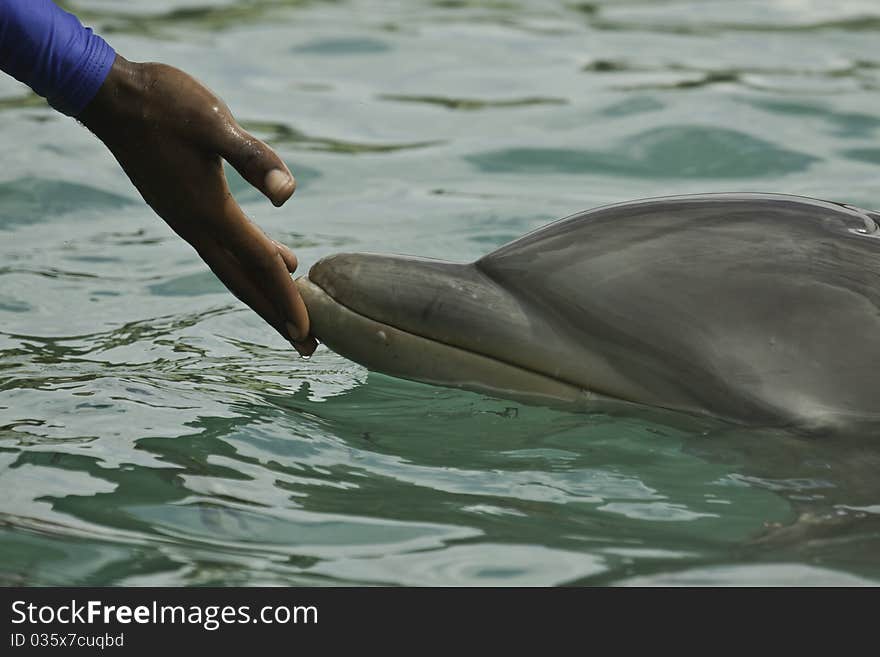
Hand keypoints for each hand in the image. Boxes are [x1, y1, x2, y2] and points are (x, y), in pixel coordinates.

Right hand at [79, 55, 316, 355]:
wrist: (112, 97)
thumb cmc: (165, 103)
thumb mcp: (214, 122)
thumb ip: (253, 157)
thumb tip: (287, 195)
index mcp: (211, 212)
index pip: (260, 265)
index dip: (287, 299)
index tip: (309, 332)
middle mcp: (198, 226)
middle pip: (245, 284)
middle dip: (277, 317)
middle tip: (306, 349)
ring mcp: (188, 221)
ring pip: (234, 269)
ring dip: (266, 295)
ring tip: (294, 316)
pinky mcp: (185, 209)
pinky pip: (225, 249)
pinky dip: (252, 263)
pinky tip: (276, 258)